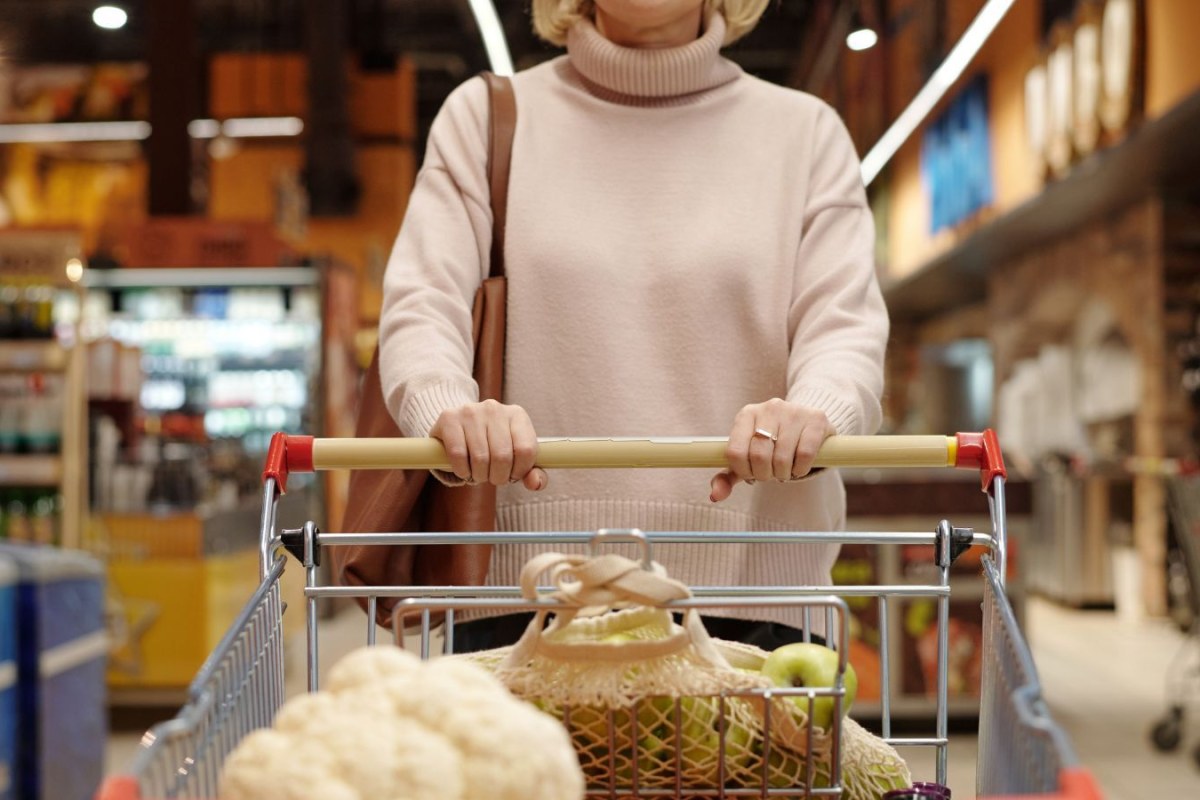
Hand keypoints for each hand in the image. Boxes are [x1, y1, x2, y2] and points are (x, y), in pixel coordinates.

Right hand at [430, 400, 546, 489]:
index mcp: (517, 415)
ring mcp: (471, 411)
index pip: (526, 450)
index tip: (512, 474)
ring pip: (480, 458)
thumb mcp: (515, 457)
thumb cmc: (492, 446)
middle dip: (498, 477)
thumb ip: (532, 473)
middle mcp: (494, 408)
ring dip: (479, 476)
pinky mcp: (449, 418)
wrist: (458, 428)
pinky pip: (458, 455)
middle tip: (492, 477)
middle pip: (502, 457)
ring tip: (478, 473)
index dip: (519, 471)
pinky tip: (464, 470)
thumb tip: (535, 484)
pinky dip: (462, 471)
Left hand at [710, 399, 833, 501]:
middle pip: (759, 456)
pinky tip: (799, 466)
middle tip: (771, 474)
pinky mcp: (816, 419)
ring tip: (785, 470)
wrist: (808, 425)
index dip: (744, 471)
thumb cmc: (773, 445)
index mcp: (746, 415)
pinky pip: (805, 454)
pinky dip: (801, 469)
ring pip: (782, 457)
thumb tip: (715, 495)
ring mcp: (793, 411)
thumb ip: (727, 476)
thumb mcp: (748, 458)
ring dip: (783, 474)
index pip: (735, 452)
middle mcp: (769, 408)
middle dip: (765, 474)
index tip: (752, 474)